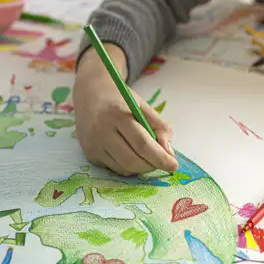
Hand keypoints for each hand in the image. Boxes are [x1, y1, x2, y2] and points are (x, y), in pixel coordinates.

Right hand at [73, 45, 177, 175]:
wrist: (89, 95)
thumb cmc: (120, 100)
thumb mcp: (143, 106)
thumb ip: (160, 127)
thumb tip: (169, 153)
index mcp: (118, 115)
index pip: (142, 143)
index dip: (160, 158)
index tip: (174, 165)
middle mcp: (102, 131)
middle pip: (132, 160)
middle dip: (151, 166)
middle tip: (161, 162)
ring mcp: (94, 145)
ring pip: (123, 168)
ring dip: (140, 168)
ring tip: (146, 156)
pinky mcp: (89, 154)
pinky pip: (114, 168)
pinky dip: (127, 166)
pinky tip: (129, 154)